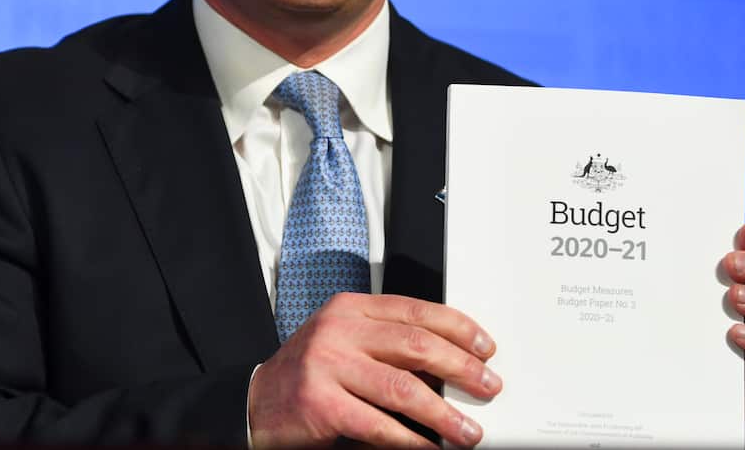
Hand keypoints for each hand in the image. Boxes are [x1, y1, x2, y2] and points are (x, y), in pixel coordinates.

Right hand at [247, 293, 499, 447]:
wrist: (255, 403)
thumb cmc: (309, 375)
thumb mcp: (344, 343)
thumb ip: (386, 344)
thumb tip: (451, 363)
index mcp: (349, 309)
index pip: (415, 310)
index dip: (458, 328)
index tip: (485, 348)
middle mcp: (338, 331)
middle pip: (416, 345)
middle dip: (461, 368)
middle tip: (489, 387)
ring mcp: (326, 365)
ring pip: (403, 388)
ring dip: (444, 414)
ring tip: (467, 431)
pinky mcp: (320, 404)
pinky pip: (378, 425)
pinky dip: (411, 442)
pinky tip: (429, 449)